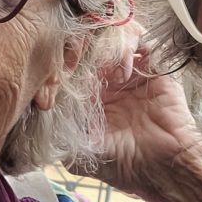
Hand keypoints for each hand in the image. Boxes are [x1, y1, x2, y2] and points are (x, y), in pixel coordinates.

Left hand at [69, 21, 201, 201]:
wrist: (167, 166)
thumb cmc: (127, 164)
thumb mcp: (83, 155)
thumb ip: (60, 138)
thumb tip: (35, 122)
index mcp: (91, 95)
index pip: (71, 64)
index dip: (63, 61)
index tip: (60, 71)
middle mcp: (109, 78)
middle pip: (91, 44)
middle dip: (81, 47)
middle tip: (78, 61)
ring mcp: (132, 69)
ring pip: (113, 36)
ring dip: (106, 48)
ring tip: (110, 75)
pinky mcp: (154, 64)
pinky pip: (140, 39)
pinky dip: (129, 46)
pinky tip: (125, 72)